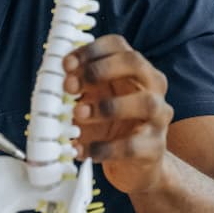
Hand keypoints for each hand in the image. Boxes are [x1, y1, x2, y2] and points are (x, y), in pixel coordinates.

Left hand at [63, 35, 173, 193]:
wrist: (133, 167)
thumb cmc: (110, 126)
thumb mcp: (93, 101)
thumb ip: (79, 88)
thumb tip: (55, 82)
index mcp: (134, 70)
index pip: (118, 46)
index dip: (91, 51)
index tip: (66, 64)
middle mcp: (152, 87)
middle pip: (135, 63)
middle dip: (100, 70)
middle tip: (70, 86)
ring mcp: (158, 117)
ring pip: (145, 102)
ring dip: (107, 107)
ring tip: (78, 114)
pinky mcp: (155, 148)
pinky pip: (132, 145)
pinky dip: (104, 148)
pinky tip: (82, 150)